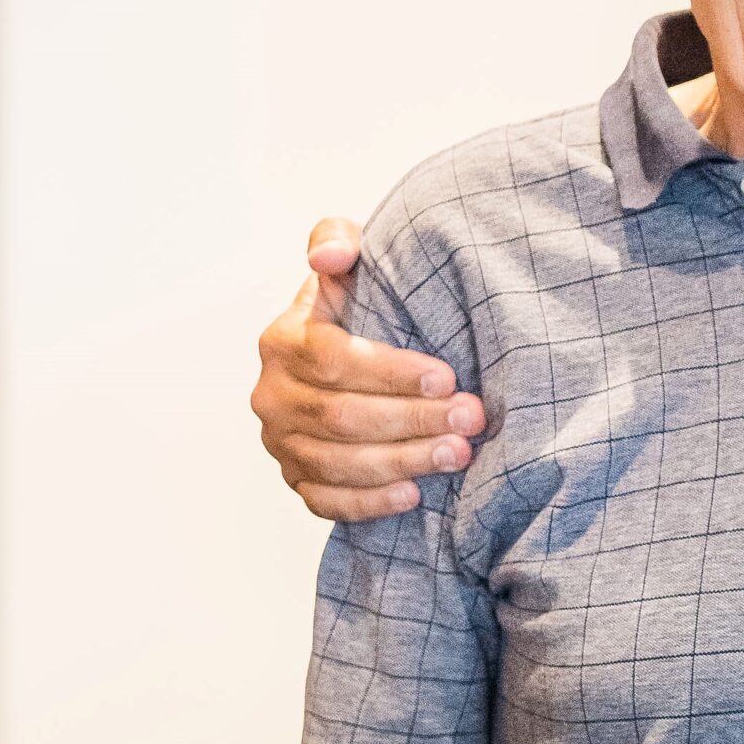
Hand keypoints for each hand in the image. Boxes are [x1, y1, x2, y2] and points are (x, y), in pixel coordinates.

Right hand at [252, 218, 481, 520]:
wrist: (350, 350)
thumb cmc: (360, 304)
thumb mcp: (352, 262)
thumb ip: (337, 240)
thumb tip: (330, 255)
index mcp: (283, 340)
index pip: (332, 359)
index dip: (391, 372)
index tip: (447, 375)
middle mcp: (273, 395)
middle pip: (340, 416)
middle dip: (413, 419)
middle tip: (471, 418)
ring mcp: (280, 442)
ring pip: (338, 461)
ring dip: (402, 461)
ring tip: (458, 453)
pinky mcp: (296, 478)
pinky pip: (326, 500)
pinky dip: (369, 502)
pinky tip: (414, 494)